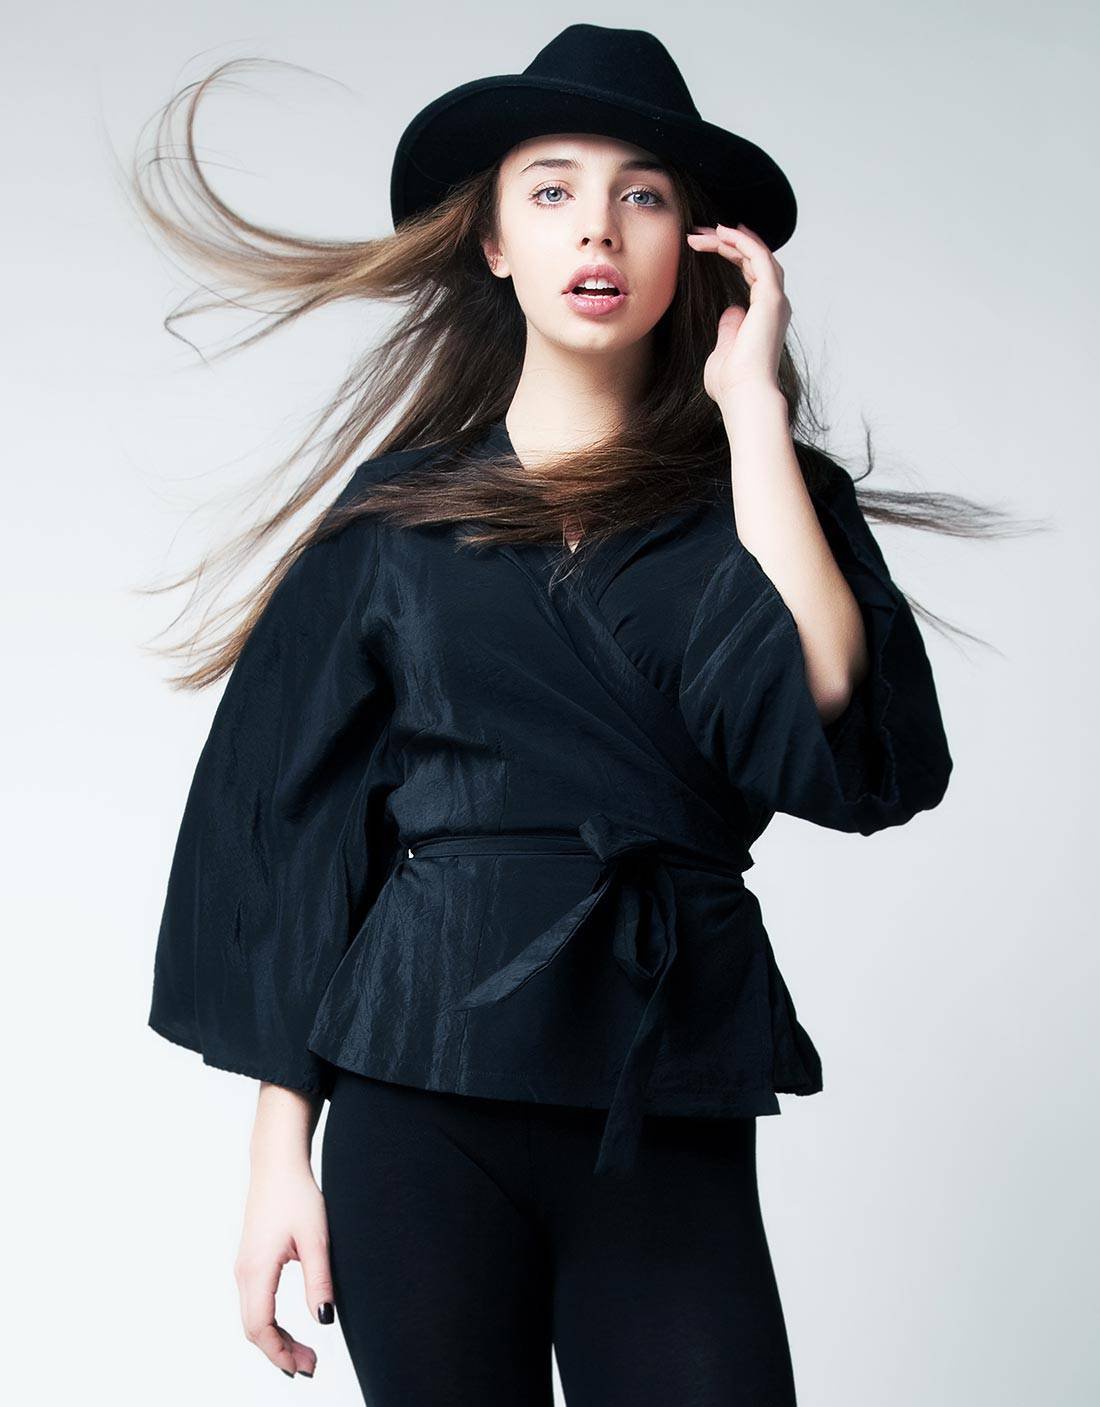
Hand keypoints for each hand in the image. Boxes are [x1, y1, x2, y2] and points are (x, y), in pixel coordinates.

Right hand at [233, 1160, 334, 1377]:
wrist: (277, 1163)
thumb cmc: (296, 1194)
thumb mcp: (316, 1238)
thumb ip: (319, 1281)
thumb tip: (324, 1321)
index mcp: (256, 1270)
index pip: (260, 1327)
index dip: (280, 1353)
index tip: (304, 1368)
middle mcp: (243, 1272)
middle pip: (253, 1328)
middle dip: (279, 1352)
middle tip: (311, 1365)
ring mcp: (243, 1267)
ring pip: (252, 1318)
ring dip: (274, 1340)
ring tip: (304, 1352)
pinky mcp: (249, 1261)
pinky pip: (253, 1304)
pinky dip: (269, 1324)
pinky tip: (288, 1329)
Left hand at [685, 222, 791, 406]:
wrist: (744, 395)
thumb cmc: (731, 383)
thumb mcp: (723, 350)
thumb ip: (728, 330)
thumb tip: (730, 311)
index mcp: (764, 315)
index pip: (750, 272)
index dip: (730, 253)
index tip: (706, 243)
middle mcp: (774, 305)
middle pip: (755, 259)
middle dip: (728, 241)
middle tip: (701, 232)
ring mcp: (775, 300)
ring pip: (758, 254)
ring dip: (732, 238)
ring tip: (706, 230)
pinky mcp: (772, 298)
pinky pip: (759, 257)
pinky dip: (742, 241)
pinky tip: (722, 233)